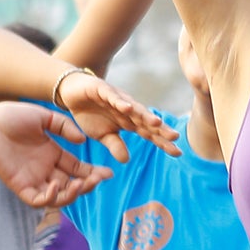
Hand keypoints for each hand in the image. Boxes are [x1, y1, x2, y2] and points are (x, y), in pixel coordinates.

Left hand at [0, 105, 112, 208]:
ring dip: (73, 194)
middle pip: (73, 185)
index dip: (93, 173)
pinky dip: (50, 198)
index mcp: (52, 154)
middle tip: (98, 179)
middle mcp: (45, 170)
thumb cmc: (9, 117)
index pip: (78, 169)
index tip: (109, 173)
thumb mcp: (42, 117)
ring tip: (80, 184)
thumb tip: (83, 141)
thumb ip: (63, 127)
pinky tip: (55, 186)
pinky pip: (39, 200)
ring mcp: (33, 180)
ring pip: (59, 197)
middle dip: (88, 185)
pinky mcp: (20, 187)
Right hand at [59, 70, 181, 160]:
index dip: (162, 142)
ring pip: (133, 107)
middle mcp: (128, 110)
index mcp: (130, 122)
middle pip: (146, 120)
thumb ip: (115, 145)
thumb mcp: (102, 135)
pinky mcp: (102, 89)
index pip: (149, 133)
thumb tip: (126, 160)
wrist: (71, 93)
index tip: (178, 153)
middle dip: (160, 128)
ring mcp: (117, 99)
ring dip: (145, 114)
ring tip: (157, 122)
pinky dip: (119, 102)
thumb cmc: (90, 114)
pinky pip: (112, 96)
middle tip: (175, 136)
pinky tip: (127, 108)